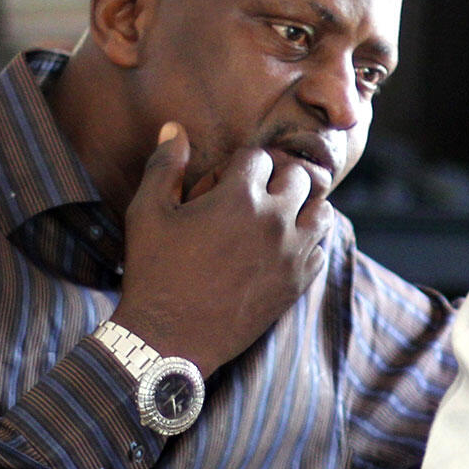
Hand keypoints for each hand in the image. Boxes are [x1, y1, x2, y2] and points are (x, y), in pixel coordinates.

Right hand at [113, 123, 331, 376]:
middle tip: (254, 194)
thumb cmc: (153, 272)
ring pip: (321, 210)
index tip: (227, 181)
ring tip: (277, 215)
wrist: (169, 340)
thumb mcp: (147, 213)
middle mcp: (274, 221)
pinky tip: (283, 246)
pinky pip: (321, 248)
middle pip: (298, 176)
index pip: (259, 156)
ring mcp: (292, 254)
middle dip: (277, 179)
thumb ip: (165, 166)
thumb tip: (175, 128)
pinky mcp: (299, 283)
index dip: (241, 164)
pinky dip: (309, 241)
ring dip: (302, 206)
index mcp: (239, 197)